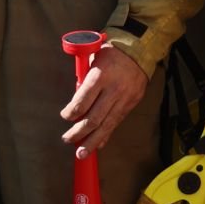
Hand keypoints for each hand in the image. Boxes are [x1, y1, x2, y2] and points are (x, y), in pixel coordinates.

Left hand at [61, 43, 148, 157]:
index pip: (82, 103)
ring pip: (106, 125)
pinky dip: (106, 134)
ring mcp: (124, 98)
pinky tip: (98, 144)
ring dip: (92, 141)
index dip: (70, 113)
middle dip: (78, 132)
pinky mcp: (132, 103)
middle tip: (67, 139)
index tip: (65, 116)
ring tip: (81, 153)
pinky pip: (117, 122)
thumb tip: (77, 104)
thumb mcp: (93, 60)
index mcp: (100, 76)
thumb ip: (84, 81)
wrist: (139, 49)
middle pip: (93, 119)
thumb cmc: (111, 54)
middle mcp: (113, 90)